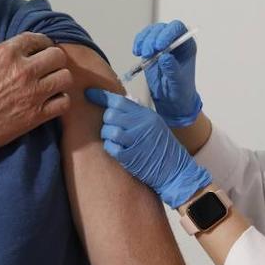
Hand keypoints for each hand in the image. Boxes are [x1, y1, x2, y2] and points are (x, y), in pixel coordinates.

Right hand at [0, 32, 72, 156]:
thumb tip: (9, 54)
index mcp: (7, 53)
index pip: (36, 38)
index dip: (41, 43)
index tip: (41, 48)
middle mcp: (24, 70)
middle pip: (57, 56)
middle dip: (53, 59)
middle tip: (47, 67)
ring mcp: (33, 94)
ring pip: (65, 77)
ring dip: (59, 79)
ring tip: (51, 84)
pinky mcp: (36, 116)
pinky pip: (64, 103)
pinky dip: (60, 101)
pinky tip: (51, 102)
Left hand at [85, 89, 211, 208]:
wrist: (176, 171)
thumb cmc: (164, 149)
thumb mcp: (155, 125)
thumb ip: (137, 116)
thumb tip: (114, 106)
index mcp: (146, 115)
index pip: (119, 101)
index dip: (101, 96)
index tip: (88, 94)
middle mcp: (141, 124)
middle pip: (111, 115)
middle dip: (106, 121)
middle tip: (112, 129)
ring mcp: (136, 140)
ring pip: (109, 130)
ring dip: (107, 135)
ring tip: (115, 141)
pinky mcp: (130, 156)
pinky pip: (110, 147)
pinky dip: (110, 148)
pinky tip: (118, 151)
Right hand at [133, 20, 201, 127]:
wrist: (170, 99)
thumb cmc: (179, 91)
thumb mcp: (178, 82)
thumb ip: (172, 69)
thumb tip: (165, 56)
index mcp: (187, 45)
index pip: (178, 29)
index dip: (167, 33)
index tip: (159, 46)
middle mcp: (175, 41)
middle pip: (162, 29)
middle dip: (153, 38)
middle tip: (147, 53)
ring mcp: (162, 44)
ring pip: (152, 32)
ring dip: (144, 40)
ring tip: (141, 54)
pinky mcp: (151, 49)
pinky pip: (143, 39)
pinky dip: (138, 43)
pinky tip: (136, 51)